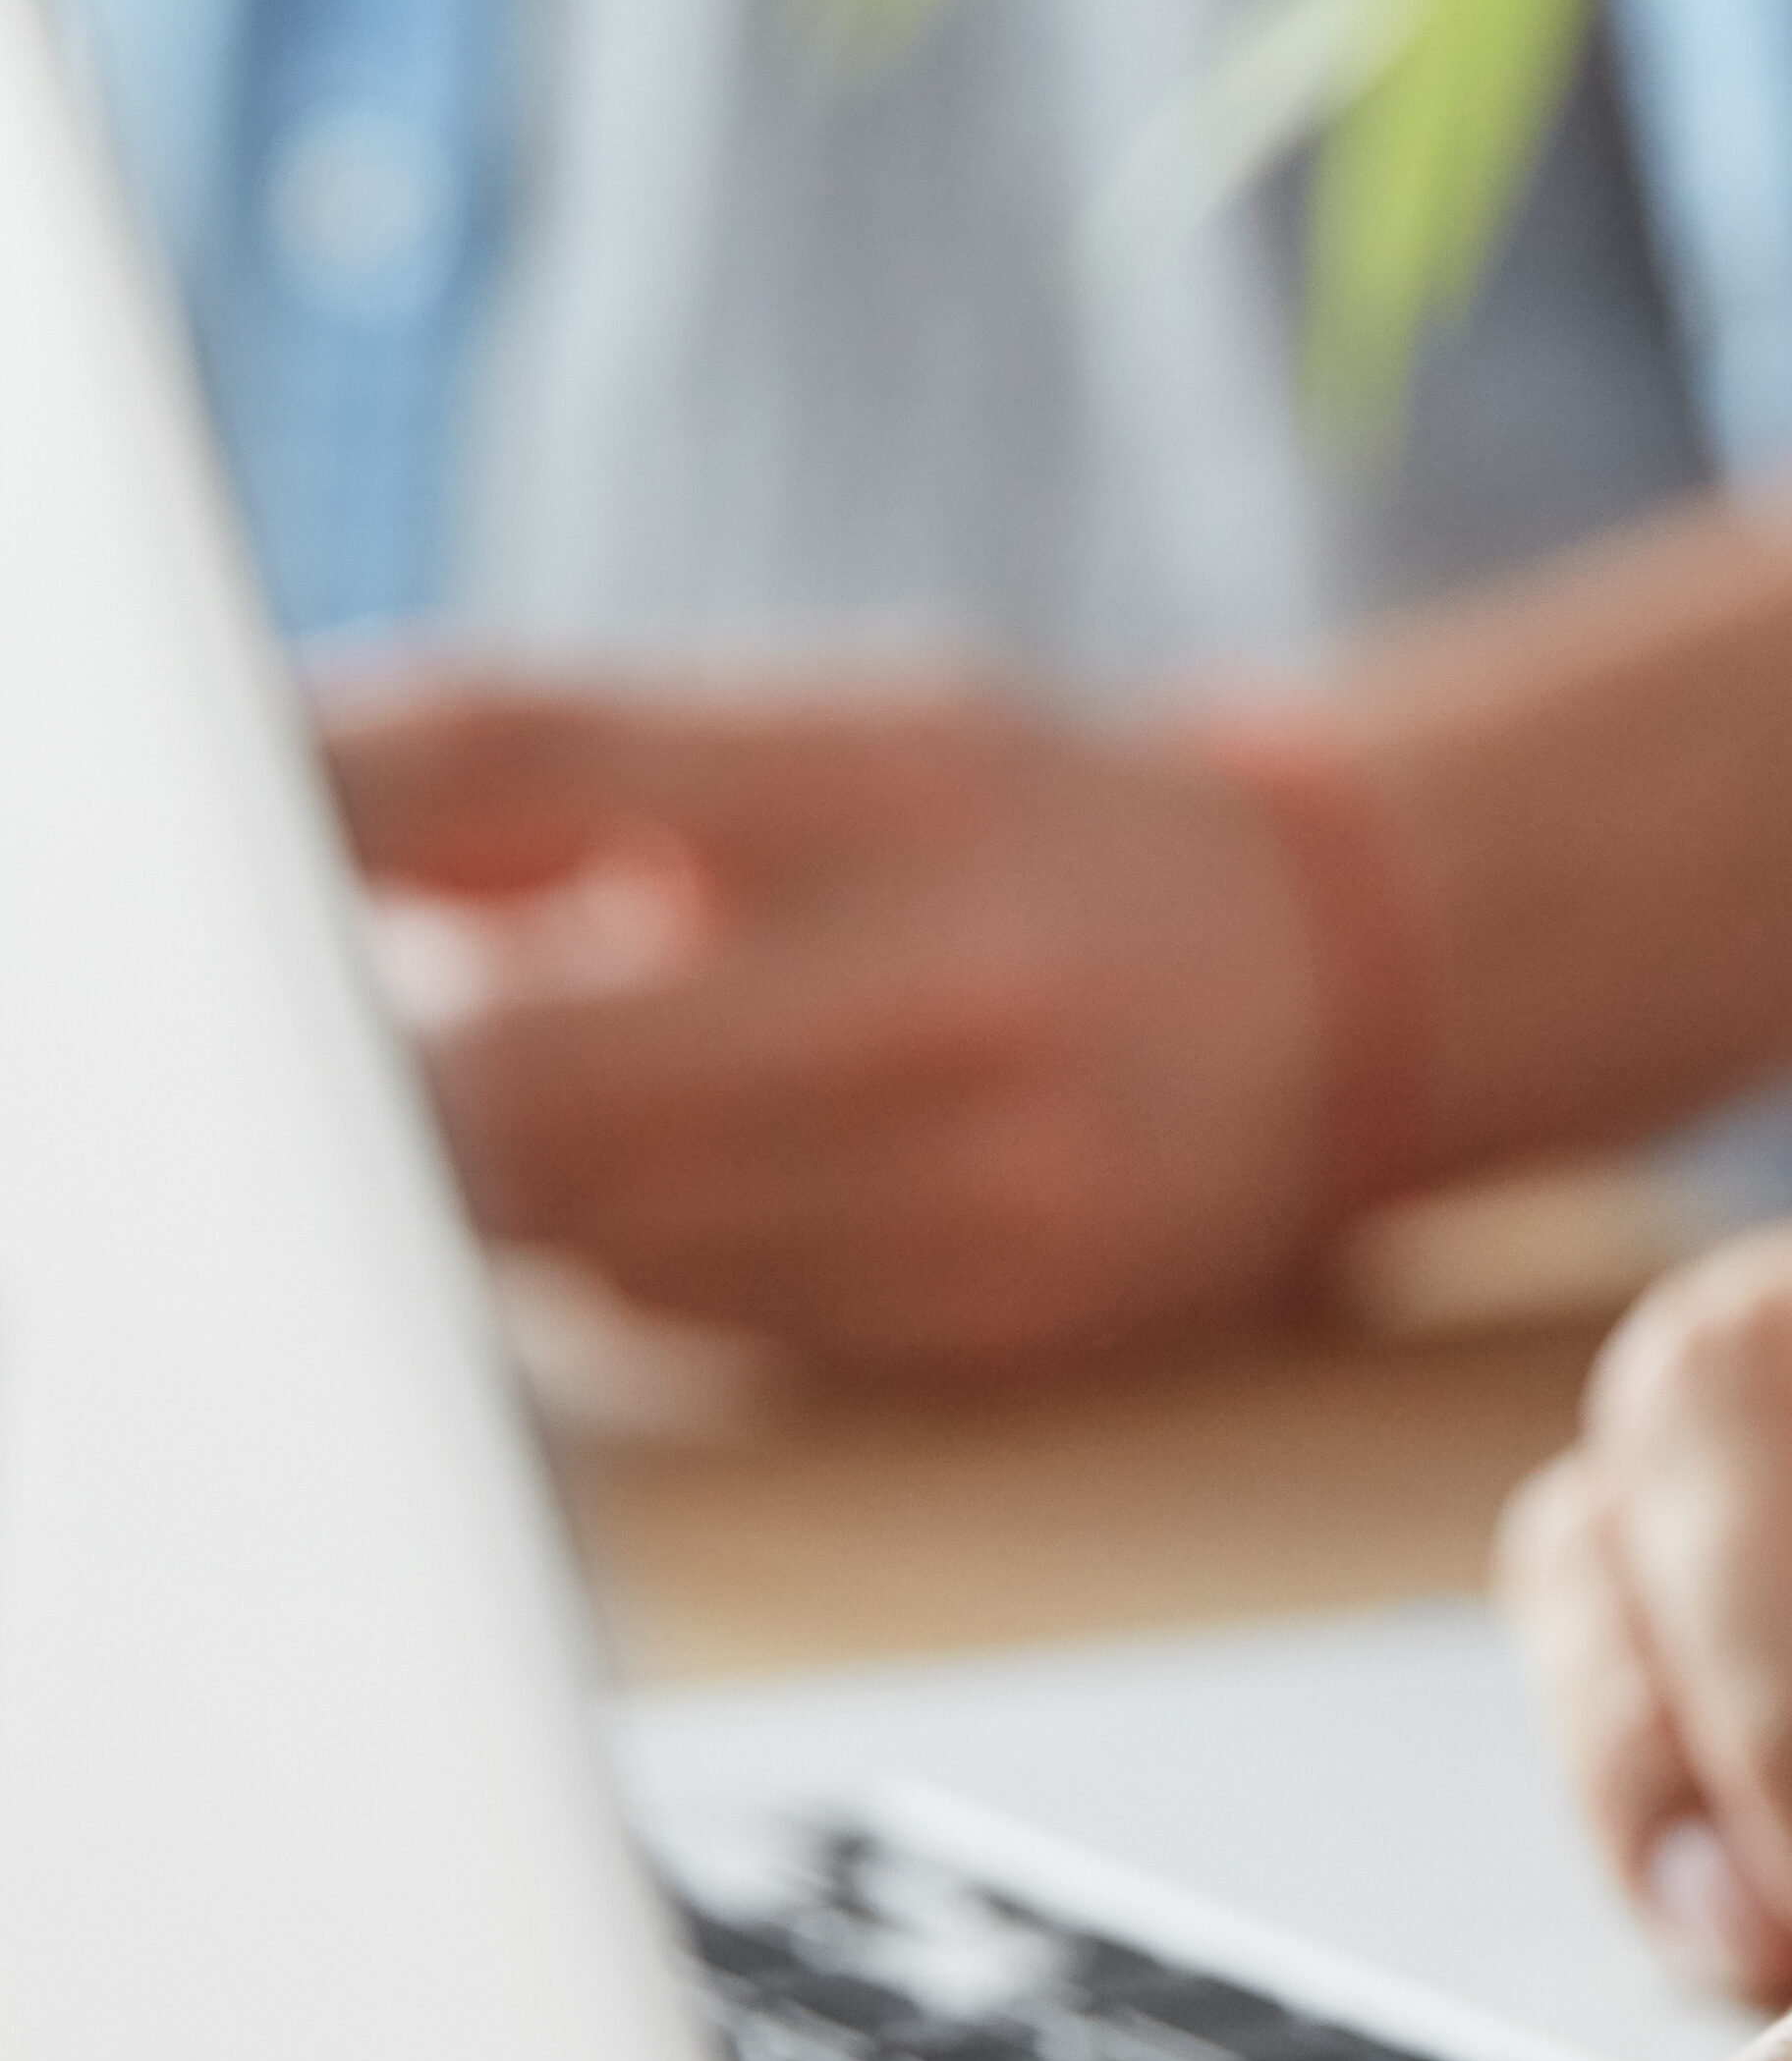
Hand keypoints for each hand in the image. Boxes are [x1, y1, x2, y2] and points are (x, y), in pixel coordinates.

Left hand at [324, 673, 1350, 1374]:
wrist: (1341, 984)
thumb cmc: (1023, 838)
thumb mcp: (832, 734)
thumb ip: (557, 781)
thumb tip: (258, 826)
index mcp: (875, 772)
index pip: (499, 755)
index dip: (286, 797)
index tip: (181, 837)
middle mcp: (936, 978)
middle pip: (506, 1082)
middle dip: (361, 1097)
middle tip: (287, 1080)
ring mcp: (977, 1174)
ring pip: (580, 1235)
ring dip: (498, 1187)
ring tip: (566, 1103)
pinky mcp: (993, 1323)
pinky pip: (698, 1326)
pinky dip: (635, 1264)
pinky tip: (702, 1194)